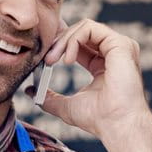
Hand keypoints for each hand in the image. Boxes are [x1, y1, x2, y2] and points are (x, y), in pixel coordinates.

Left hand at [33, 19, 151, 145]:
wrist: (116, 124)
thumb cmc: (98, 119)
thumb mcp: (66, 106)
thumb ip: (49, 97)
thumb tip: (30, 91)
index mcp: (102, 64)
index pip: (79, 43)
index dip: (59, 44)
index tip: (44, 57)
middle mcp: (113, 52)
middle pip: (80, 32)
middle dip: (58, 42)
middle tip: (46, 60)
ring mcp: (119, 47)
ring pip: (84, 27)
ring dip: (63, 41)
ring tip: (53, 60)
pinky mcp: (121, 44)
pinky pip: (90, 29)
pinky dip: (74, 40)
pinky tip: (67, 60)